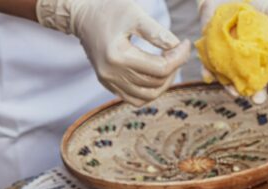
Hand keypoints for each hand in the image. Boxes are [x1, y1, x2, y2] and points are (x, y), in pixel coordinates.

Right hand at [36, 0, 190, 105]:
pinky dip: (150, 91)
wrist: (82, 16)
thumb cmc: (109, 10)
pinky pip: (135, 98)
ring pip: (148, 95)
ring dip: (165, 82)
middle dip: (174, 67)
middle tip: (178, 51)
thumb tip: (178, 47)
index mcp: (118, 56)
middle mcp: (111, 73)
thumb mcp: (135, 14)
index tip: (185, 43)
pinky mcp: (108, 84)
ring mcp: (108, 81)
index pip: (161, 68)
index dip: (179, 58)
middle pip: (156, 82)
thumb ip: (157, 32)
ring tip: (170, 64)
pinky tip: (156, 76)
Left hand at [198, 0, 267, 102]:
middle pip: (260, 85)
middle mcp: (254, 67)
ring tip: (234, 93)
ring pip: (235, 83)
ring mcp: (235, 66)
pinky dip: (209, 74)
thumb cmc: (255, 7)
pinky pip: (212, 71)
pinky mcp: (216, 59)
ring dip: (234, 90)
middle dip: (259, 94)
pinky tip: (209, 77)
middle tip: (258, 100)